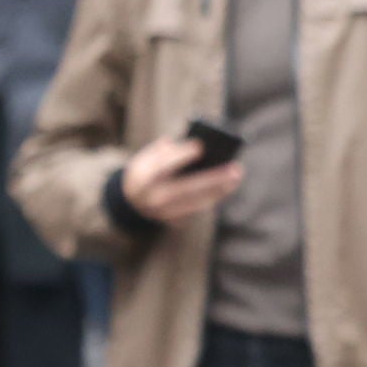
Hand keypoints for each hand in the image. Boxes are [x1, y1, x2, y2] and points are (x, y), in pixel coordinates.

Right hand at [117, 137, 243, 226]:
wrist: (131, 200)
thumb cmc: (147, 170)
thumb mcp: (148, 156)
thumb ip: (168, 150)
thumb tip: (198, 145)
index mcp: (143, 178)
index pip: (163, 167)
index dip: (181, 156)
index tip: (200, 146)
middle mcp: (153, 198)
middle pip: (187, 188)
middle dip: (213, 178)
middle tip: (234, 168)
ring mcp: (163, 212)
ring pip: (196, 201)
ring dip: (219, 189)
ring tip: (235, 176)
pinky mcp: (173, 220)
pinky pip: (197, 209)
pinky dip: (212, 197)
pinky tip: (227, 187)